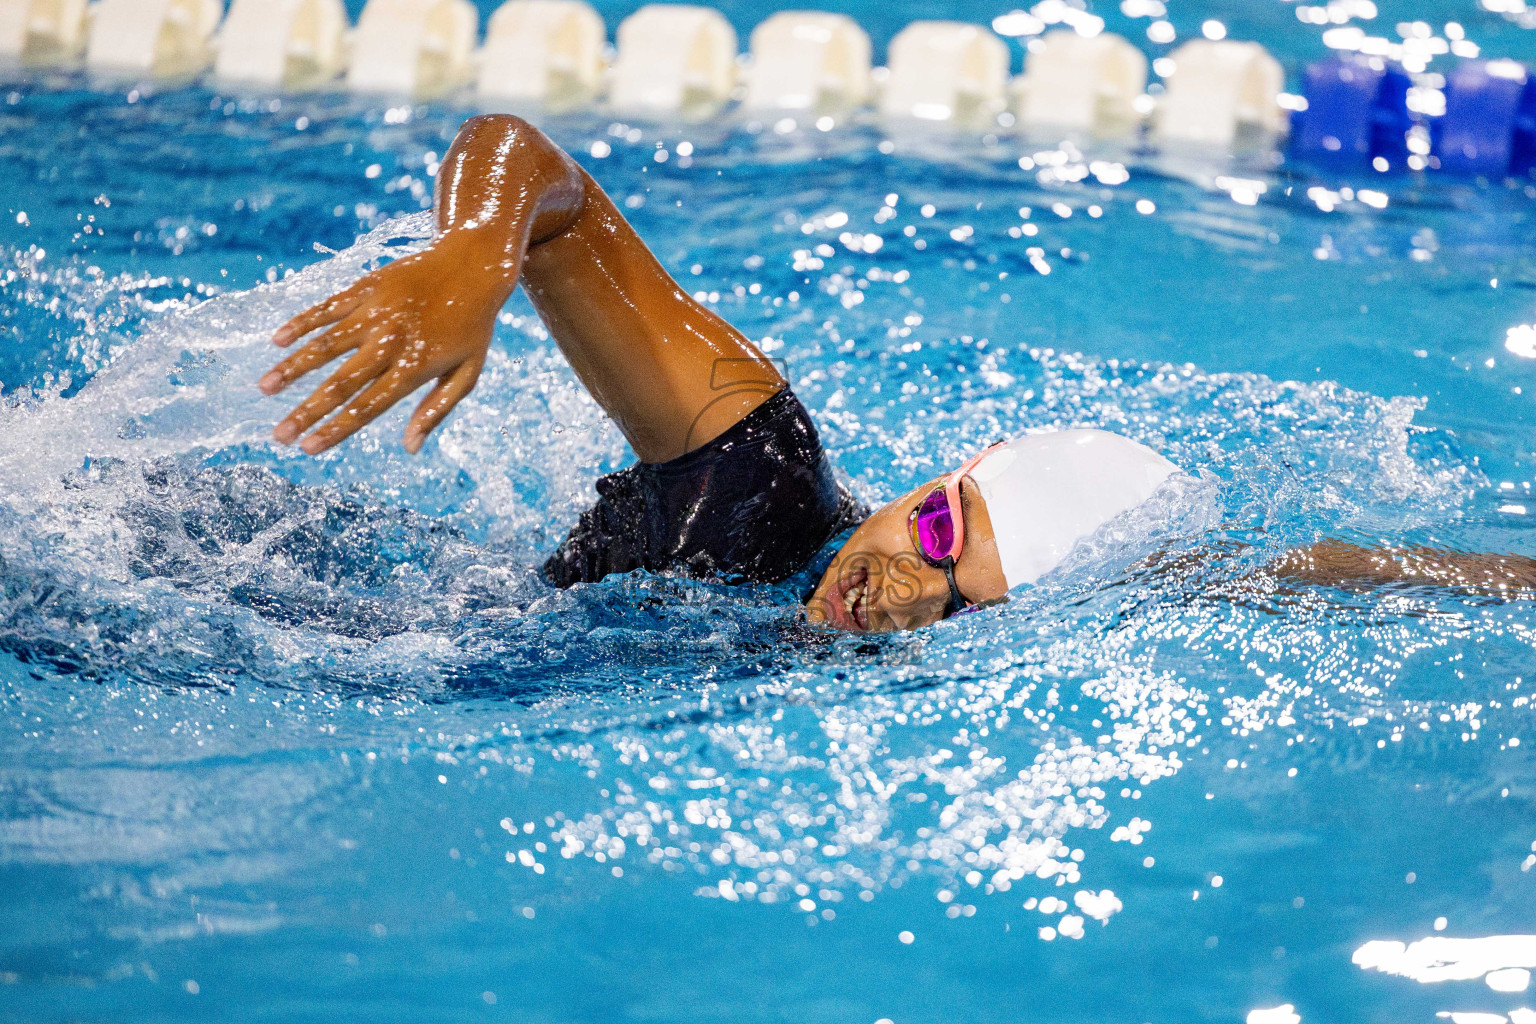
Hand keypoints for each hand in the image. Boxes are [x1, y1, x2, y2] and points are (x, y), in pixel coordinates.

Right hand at [260, 240, 506, 454]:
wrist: (474, 264)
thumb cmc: (472, 326)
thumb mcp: (467, 373)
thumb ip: (437, 410)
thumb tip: (411, 448)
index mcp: (415, 367)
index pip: (367, 406)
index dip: (336, 429)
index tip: (307, 448)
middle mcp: (390, 341)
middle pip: (340, 383)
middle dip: (306, 412)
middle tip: (277, 435)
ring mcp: (375, 312)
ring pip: (324, 344)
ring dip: (291, 367)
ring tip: (264, 388)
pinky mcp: (366, 288)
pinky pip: (327, 308)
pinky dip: (301, 323)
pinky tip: (277, 340)